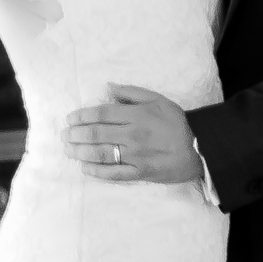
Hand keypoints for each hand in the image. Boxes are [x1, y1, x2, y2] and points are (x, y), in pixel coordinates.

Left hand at [65, 84, 203, 183]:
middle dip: (76, 134)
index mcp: (136, 115)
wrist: (199, 149)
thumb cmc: (177, 123)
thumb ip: (132, 93)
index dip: (83, 116)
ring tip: (67, 150)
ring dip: (80, 152)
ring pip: (101, 154)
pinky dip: (97, 171)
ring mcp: (135, 155)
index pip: (102, 114)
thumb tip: (108, 88)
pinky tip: (84, 168)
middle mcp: (132, 135)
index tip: (70, 118)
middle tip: (63, 135)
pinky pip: (113, 173)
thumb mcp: (158, 99)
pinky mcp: (139, 172)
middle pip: (97, 134)